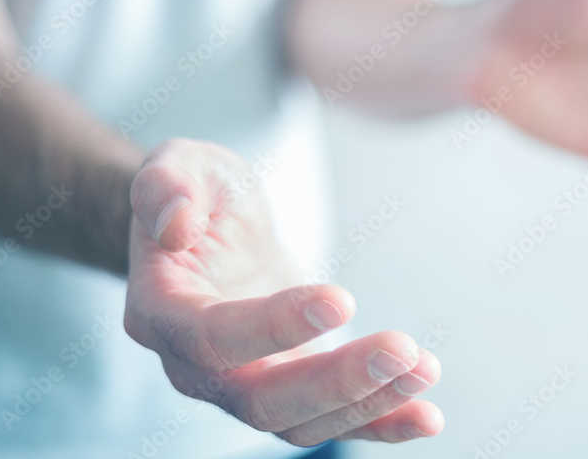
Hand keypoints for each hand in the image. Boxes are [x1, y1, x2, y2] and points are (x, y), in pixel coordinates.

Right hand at [123, 139, 442, 445]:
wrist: (204, 228)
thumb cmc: (195, 193)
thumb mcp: (179, 164)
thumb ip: (165, 187)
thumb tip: (173, 227)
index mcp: (160, 311)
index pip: (212, 336)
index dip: (274, 326)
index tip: (342, 299)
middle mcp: (193, 365)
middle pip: (259, 400)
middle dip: (336, 383)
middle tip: (402, 351)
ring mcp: (240, 385)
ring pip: (300, 422)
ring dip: (367, 402)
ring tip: (425, 368)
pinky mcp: (285, 387)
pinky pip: (330, 421)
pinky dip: (379, 423)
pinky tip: (426, 413)